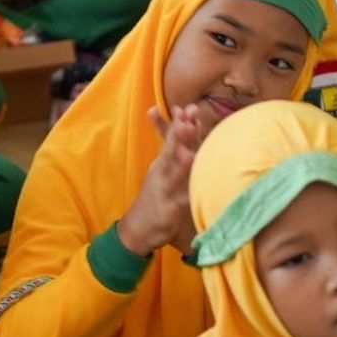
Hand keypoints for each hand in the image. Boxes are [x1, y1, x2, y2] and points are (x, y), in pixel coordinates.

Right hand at [117, 103, 220, 256]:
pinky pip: (182, 200)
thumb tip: (163, 113)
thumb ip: (167, 141)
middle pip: (170, 151)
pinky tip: (198, 187)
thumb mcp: (160, 166)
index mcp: (162, 162)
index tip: (188, 108)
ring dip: (181, 162)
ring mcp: (164, 191)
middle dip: (179, 136)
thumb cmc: (155, 195)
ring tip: (189, 152)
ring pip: (174, 174)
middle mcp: (161, 172)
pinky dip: (189, 193)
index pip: (170, 139)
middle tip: (187, 120)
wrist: (138, 228)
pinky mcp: (169, 210)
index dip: (179, 124)